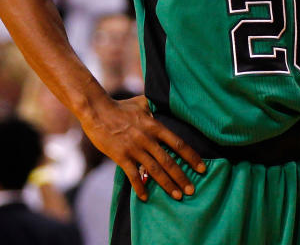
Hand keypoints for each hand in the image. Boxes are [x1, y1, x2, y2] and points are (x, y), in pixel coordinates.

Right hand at [80, 95, 204, 201]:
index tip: (202, 168)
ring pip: (154, 170)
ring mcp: (134, 148)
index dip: (191, 157)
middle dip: (182, 177)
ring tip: (177, 196)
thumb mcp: (143, 102)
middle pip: (169, 161)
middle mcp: (147, 139)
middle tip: (191, 190)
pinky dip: (139, 187)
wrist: (97, 111)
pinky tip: (145, 197)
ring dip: (167, 185)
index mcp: (155, 126)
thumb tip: (167, 102)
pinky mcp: (121, 156)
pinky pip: (133, 175)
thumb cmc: (121, 106)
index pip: (178, 144)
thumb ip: (156, 106)